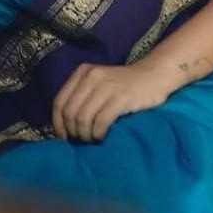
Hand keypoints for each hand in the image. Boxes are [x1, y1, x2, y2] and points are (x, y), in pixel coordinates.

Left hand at [51, 60, 179, 142]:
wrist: (154, 76)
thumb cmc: (123, 86)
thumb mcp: (98, 84)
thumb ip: (81, 97)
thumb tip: (63, 126)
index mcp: (82, 72)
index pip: (59, 102)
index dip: (58, 123)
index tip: (64, 138)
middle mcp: (91, 76)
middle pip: (70, 112)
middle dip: (73, 131)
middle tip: (82, 140)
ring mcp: (107, 86)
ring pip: (83, 118)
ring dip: (85, 135)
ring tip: (93, 139)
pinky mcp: (121, 97)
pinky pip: (101, 121)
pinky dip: (98, 133)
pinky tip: (102, 136)